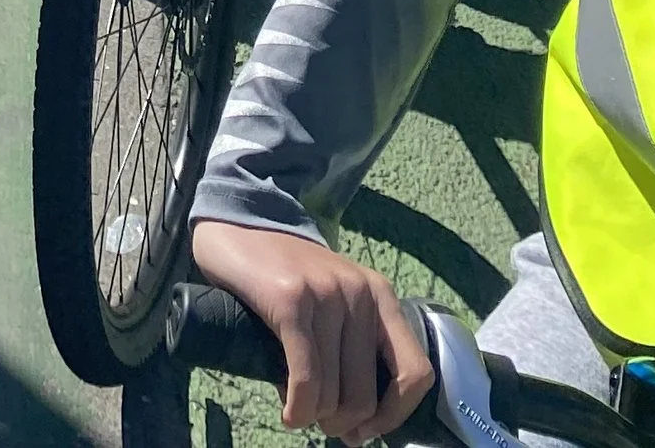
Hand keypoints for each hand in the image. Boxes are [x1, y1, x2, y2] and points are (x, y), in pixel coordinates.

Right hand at [187, 221, 433, 442]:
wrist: (238, 227)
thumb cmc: (288, 276)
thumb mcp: (337, 300)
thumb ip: (355, 346)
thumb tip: (362, 426)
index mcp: (380, 294)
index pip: (416, 373)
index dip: (393, 415)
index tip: (364, 428)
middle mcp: (360, 292)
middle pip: (366, 395)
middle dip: (342, 424)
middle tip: (320, 421)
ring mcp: (326, 294)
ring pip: (333, 395)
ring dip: (314, 417)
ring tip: (298, 406)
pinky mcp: (290, 301)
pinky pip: (305, 380)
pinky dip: (297, 409)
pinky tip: (288, 411)